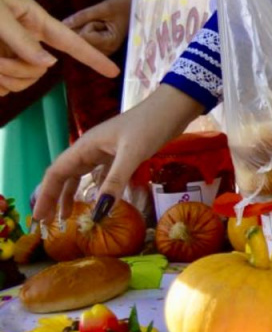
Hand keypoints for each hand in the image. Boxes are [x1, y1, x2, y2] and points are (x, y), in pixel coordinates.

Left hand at [0, 0, 118, 95]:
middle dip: (19, 70)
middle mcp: (28, 39)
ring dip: (6, 78)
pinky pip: (7, 88)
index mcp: (35, 21)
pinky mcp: (0, 67)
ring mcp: (13, 54)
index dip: (93, 57)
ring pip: (25, 80)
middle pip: (41, 69)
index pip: (72, 42)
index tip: (114, 71)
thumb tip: (51, 64)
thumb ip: (21, 39)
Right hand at [33, 84, 203, 222]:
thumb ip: (115, 182)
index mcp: (85, 146)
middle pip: (65, 176)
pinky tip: (97, 202)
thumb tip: (99, 211)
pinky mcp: (119, 154)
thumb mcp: (132, 154)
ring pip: (81, 176)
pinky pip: (100, 174)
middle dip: (54, 198)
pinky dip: (95, 189)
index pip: (56, 173)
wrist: (172, 109)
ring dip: (72, 195)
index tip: (38, 217)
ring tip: (67, 217)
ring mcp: (104, 151)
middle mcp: (90, 148)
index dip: (45, 195)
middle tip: (49, 223)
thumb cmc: (150, 126)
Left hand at [64, 0, 131, 55]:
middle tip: (100, 20)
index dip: (85, 25)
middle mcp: (108, 51)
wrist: (139, 6)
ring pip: (82, 43)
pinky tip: (97, 28)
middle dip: (83, 29)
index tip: (100, 18)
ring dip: (85, 31)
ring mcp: (106, 51)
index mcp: (110, 42)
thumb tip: (63, 24)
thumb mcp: (104, 7)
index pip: (84, 38)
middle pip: (81, 43)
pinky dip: (87, 34)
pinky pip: (87, 43)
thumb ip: (82, 16)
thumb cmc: (125, 5)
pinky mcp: (104, 48)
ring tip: (100, 23)